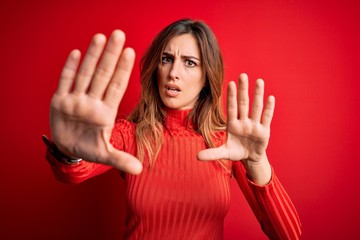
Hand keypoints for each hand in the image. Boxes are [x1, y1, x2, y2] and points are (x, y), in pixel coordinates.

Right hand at [50, 30, 141, 174]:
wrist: (68, 149)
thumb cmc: (89, 148)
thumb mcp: (105, 154)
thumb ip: (121, 159)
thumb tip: (139, 170)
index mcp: (105, 112)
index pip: (117, 87)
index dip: (124, 70)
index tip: (132, 53)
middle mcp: (92, 102)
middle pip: (103, 75)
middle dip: (111, 55)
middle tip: (119, 34)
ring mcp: (76, 100)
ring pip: (85, 74)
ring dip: (93, 56)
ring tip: (101, 37)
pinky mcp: (60, 101)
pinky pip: (65, 81)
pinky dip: (69, 68)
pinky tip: (76, 53)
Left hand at [198, 73, 274, 183]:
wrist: (250, 158)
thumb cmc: (236, 152)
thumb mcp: (223, 153)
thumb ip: (211, 153)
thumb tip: (196, 157)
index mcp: (233, 125)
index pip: (232, 108)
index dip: (231, 96)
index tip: (230, 83)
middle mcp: (244, 122)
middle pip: (244, 103)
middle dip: (243, 90)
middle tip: (242, 75)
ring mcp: (254, 125)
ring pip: (256, 107)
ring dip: (258, 95)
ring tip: (259, 81)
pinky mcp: (264, 131)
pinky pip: (266, 118)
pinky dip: (269, 108)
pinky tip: (270, 97)